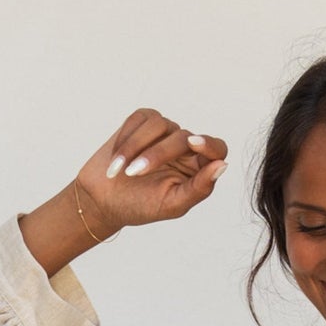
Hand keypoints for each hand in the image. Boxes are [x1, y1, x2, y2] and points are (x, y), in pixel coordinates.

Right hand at [76, 108, 228, 234]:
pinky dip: (126, 138)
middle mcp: (184, 148)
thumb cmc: (140, 206)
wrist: (103, 200)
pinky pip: (139, 119)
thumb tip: (222, 165)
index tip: (194, 143)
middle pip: (183, 138)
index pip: (216, 149)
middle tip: (133, 173)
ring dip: (135, 146)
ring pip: (159, 124)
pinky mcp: (142, 122)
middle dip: (156, 154)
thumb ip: (199, 188)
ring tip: (120, 169)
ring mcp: (164, 132)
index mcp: (197, 169)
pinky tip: (116, 159)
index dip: (208, 144)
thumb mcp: (172, 204)